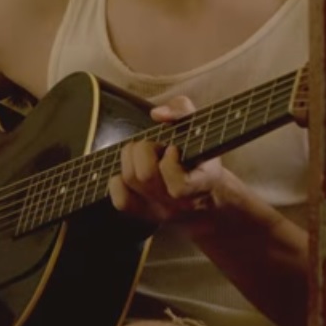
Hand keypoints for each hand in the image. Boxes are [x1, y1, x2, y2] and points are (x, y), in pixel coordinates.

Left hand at [107, 95, 228, 228]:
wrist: (208, 195)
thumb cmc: (200, 154)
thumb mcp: (200, 127)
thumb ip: (182, 110)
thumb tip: (158, 114)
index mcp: (202, 184)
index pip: (179, 185)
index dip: (170, 162)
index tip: (174, 147)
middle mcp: (182, 204)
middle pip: (145, 176)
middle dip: (144, 149)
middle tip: (155, 144)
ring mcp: (162, 211)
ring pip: (131, 180)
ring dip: (131, 157)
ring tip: (144, 152)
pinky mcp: (145, 215)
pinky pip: (120, 201)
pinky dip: (118, 182)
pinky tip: (132, 170)